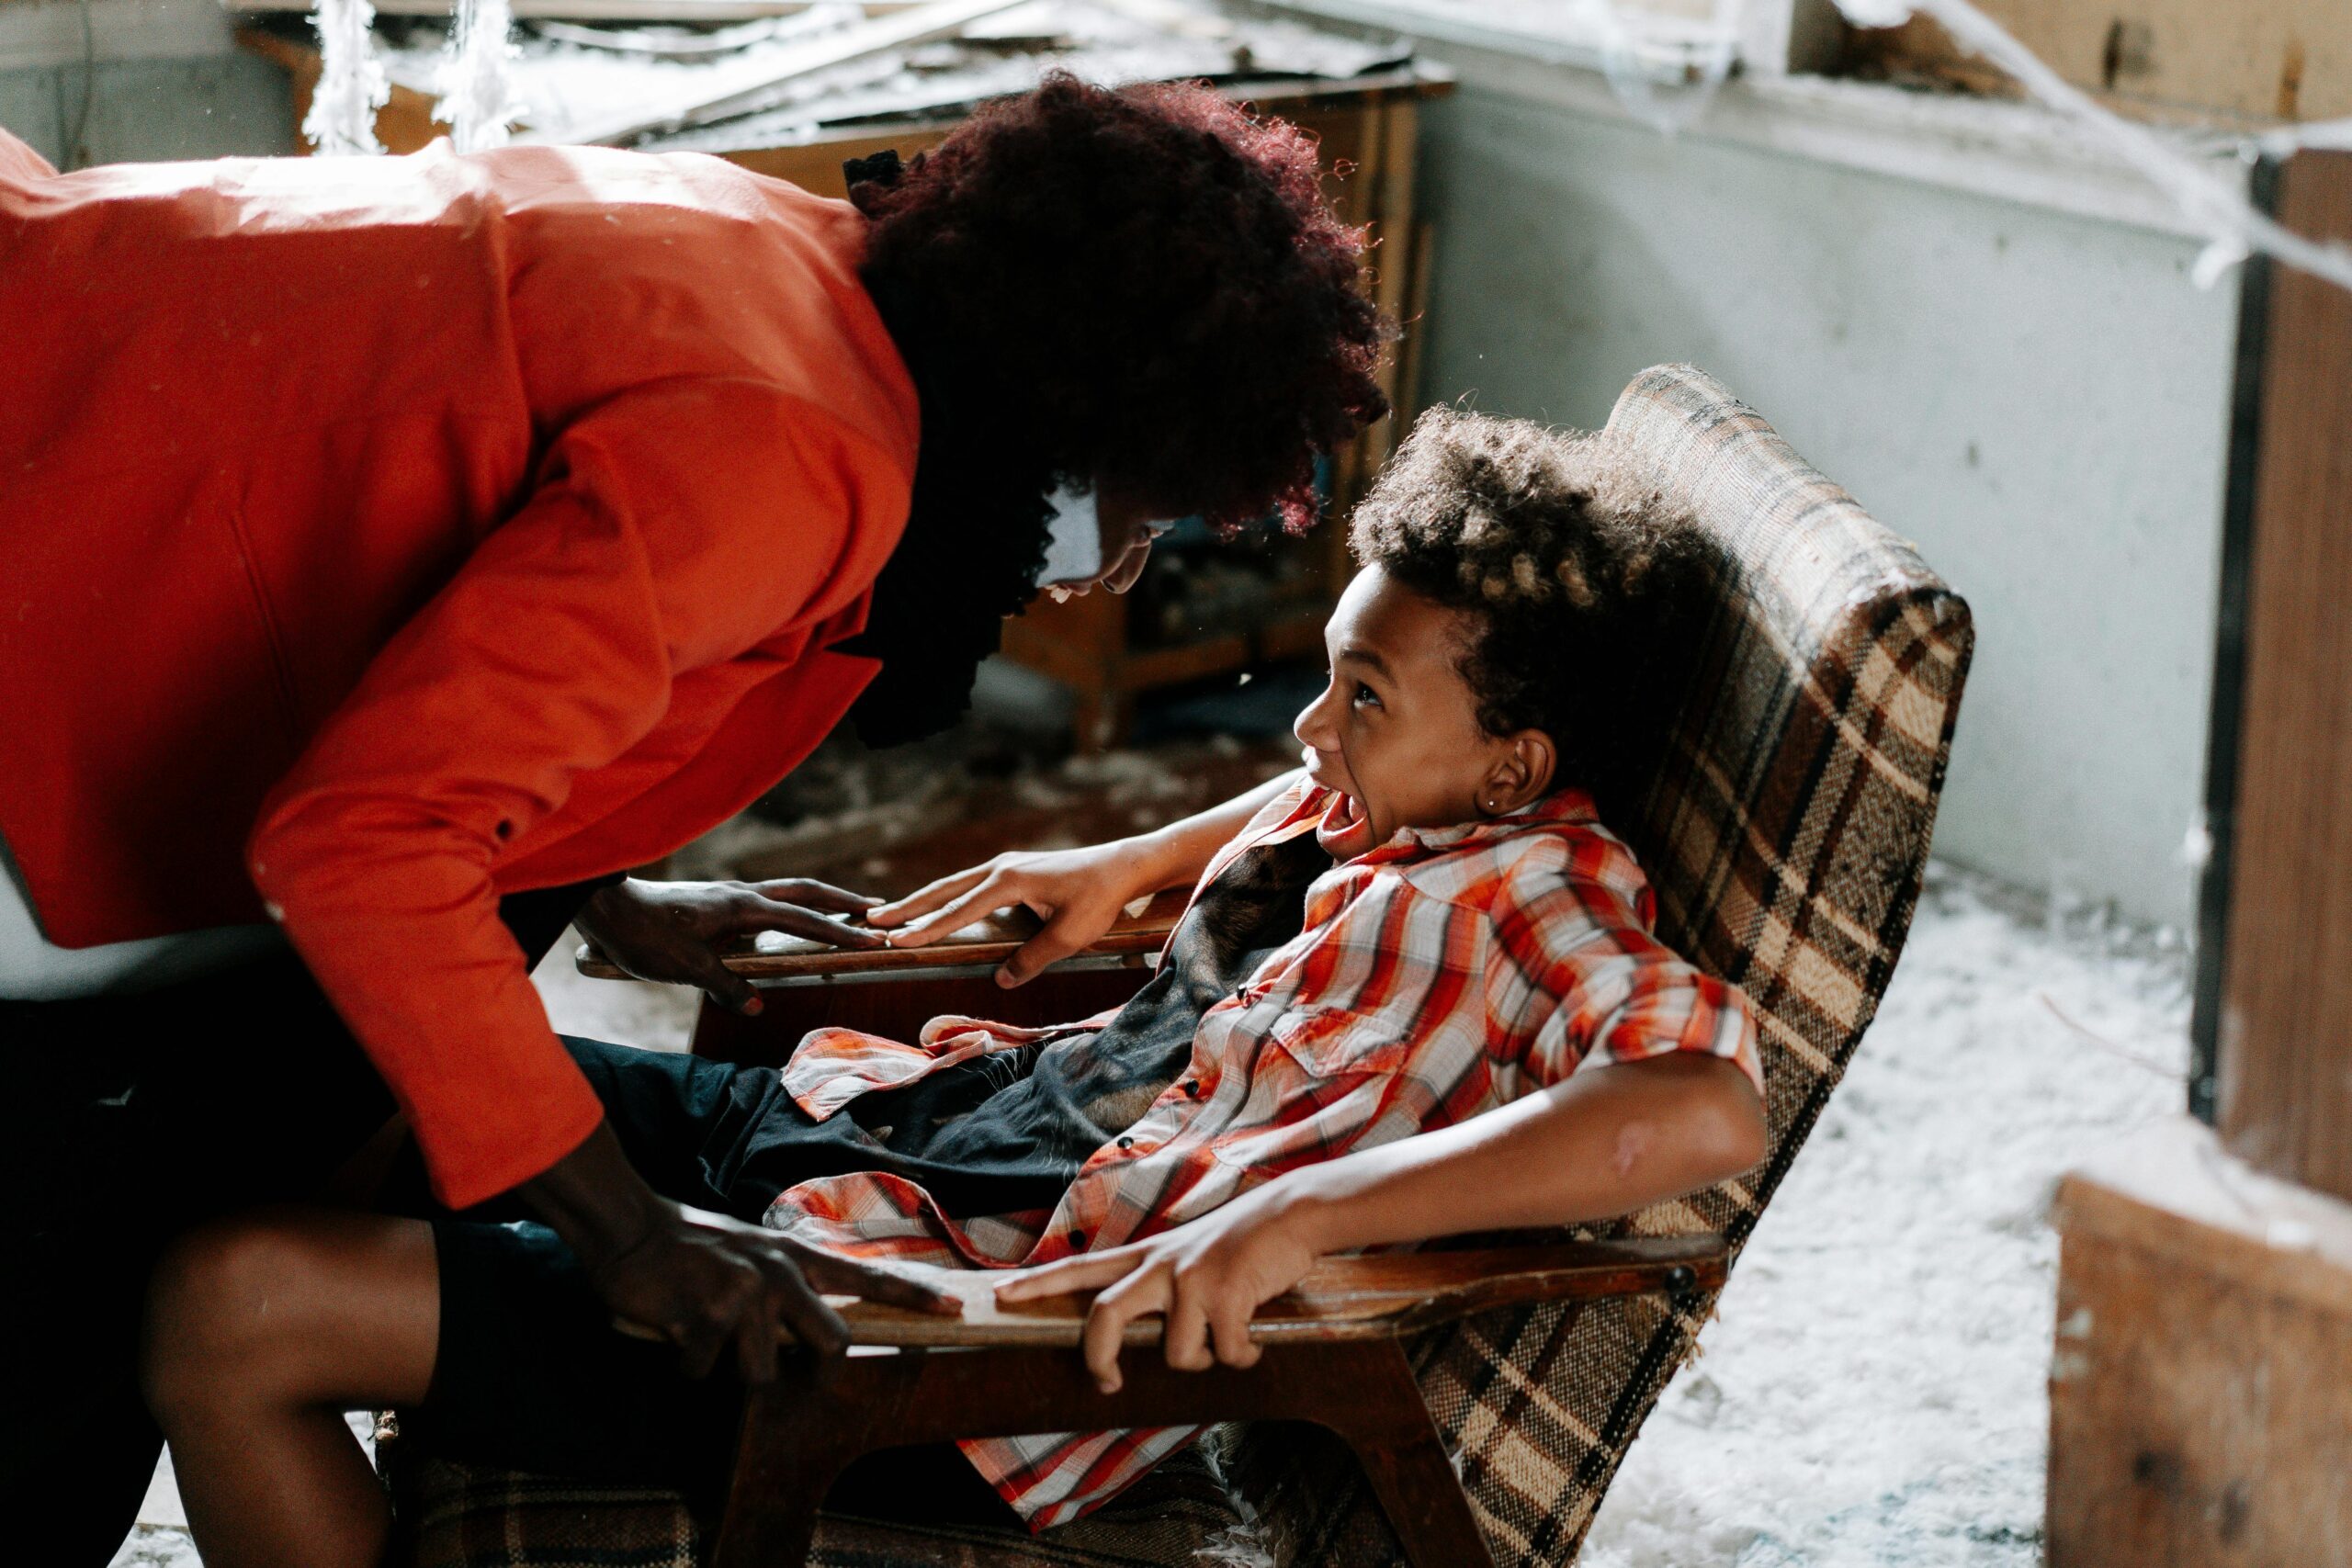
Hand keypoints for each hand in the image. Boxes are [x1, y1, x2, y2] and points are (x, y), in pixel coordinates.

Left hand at [575, 877, 884, 1013]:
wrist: (603, 907)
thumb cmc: (643, 936)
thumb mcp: (686, 969)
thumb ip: (726, 986)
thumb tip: (756, 1005)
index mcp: (742, 908)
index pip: (804, 920)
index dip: (841, 932)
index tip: (874, 940)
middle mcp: (740, 894)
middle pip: (804, 891)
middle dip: (842, 901)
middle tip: (875, 910)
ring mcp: (727, 895)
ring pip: (785, 893)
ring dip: (817, 902)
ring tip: (841, 912)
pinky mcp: (713, 901)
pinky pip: (764, 902)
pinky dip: (788, 909)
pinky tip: (786, 925)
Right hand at [590, 1202, 953, 1380]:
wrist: (632, 1229)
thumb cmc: (694, 1247)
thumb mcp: (754, 1253)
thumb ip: (787, 1286)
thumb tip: (812, 1335)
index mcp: (794, 1257)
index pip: (867, 1276)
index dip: (911, 1296)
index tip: (952, 1309)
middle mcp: (779, 1274)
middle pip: (831, 1345)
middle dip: (811, 1371)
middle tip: (779, 1365)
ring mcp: (743, 1296)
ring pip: (759, 1374)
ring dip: (726, 1366)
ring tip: (704, 1331)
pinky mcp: (704, 1318)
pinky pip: (701, 1371)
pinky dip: (682, 1362)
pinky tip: (673, 1329)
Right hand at [865, 840, 1166, 987]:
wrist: (1123, 866)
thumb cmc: (1099, 899)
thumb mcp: (1068, 935)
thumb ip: (1033, 958)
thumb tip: (1002, 979)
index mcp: (1009, 881)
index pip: (959, 910)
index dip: (927, 929)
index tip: (897, 941)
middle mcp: (1001, 867)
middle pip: (944, 891)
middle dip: (908, 908)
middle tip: (872, 920)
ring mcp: (1006, 865)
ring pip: (954, 885)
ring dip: (923, 901)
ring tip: (891, 914)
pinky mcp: (1014, 870)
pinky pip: (970, 886)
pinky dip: (946, 897)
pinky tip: (936, 907)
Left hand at [991, 1188, 1325, 1392]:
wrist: (1290, 1213)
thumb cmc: (1243, 1239)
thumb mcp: (1188, 1251)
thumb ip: (1159, 1280)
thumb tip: (1143, 1332)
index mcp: (1148, 1255)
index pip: (1080, 1268)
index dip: (1038, 1284)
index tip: (1000, 1296)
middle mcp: (1161, 1265)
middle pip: (1104, 1318)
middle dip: (1098, 1360)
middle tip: (1106, 1384)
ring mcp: (1191, 1280)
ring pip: (1176, 1354)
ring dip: (1206, 1360)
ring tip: (1226, 1340)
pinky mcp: (1225, 1295)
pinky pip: (1227, 1354)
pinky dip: (1245, 1356)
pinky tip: (1256, 1339)